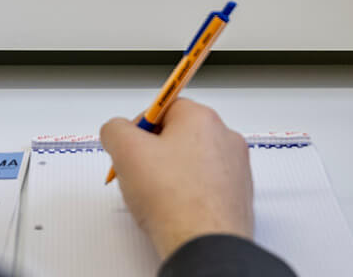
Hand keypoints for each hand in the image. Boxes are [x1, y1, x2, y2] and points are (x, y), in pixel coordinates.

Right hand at [100, 98, 254, 259]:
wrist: (205, 244)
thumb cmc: (173, 199)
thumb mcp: (125, 150)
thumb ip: (115, 129)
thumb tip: (117, 131)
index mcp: (202, 118)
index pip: (163, 108)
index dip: (140, 127)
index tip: (130, 147)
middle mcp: (225, 138)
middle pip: (178, 135)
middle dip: (154, 153)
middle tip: (139, 174)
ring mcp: (236, 169)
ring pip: (192, 162)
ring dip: (170, 175)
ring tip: (156, 198)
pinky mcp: (238, 197)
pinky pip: (204, 187)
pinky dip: (187, 195)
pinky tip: (174, 211)